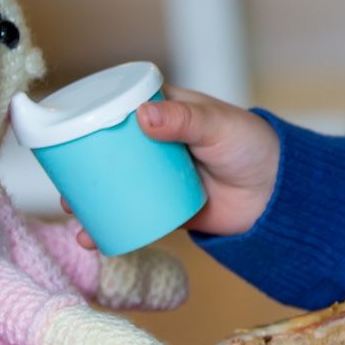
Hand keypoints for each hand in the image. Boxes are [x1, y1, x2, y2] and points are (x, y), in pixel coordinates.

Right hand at [71, 85, 281, 249]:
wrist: (281, 196)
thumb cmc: (254, 147)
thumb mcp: (219, 126)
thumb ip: (185, 120)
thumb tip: (143, 116)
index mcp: (167, 112)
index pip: (121, 107)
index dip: (91, 115)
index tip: (63, 126)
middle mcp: (157, 142)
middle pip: (109, 150)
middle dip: (81, 163)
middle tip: (63, 176)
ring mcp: (160, 176)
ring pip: (115, 184)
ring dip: (89, 196)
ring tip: (72, 207)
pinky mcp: (167, 208)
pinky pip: (132, 215)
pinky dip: (110, 226)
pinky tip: (93, 237)